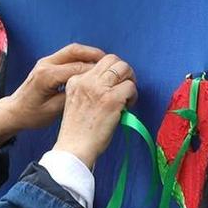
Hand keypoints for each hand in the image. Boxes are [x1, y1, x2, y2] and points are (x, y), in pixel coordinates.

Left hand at [0, 43, 106, 143]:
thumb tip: (91, 88)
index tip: (110, 76)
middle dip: (95, 55)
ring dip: (89, 53)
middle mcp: (46, 64)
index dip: (95, 71)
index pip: (77, 68)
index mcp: (47, 76)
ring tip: (104, 62)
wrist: (15, 111)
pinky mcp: (47, 63)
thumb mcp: (53, 111)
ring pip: (72, 50)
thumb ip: (71, 96)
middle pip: (75, 51)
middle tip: (111, 62)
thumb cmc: (33, 115)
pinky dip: (82, 57)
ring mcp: (46, 61)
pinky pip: (68, 55)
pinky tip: (92, 65)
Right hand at [52, 53, 137, 167]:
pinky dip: (133, 96)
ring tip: (128, 96)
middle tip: (126, 87)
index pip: (99, 63)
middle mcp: (87, 80)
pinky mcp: (112, 99)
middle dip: (123, 71)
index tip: (114, 85)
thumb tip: (114, 84)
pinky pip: (130, 87)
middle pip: (112, 59)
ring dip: (130, 80)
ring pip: (123, 68)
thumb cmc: (77, 131)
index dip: (111, 73)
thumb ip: (90, 89)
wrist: (75, 147)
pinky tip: (127, 107)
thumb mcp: (76, 102)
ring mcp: (99, 88)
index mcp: (75, 80)